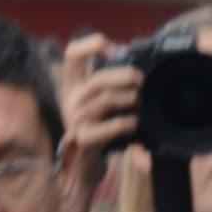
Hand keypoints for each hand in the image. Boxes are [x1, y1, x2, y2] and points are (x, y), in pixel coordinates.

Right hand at [56, 33, 141, 211]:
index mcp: (72, 84)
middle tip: (141, 79)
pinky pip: (110, 126)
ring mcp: (76, 120)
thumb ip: (111, 83)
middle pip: (97, 79)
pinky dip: (126, 123)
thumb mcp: (99, 101)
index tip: (116, 50)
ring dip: (128, 99)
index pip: (73, 53)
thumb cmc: (98, 129)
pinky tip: (134, 124)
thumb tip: (136, 63)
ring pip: (105, 100)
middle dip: (123, 75)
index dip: (93, 44)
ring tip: (139, 102)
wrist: (82, 167)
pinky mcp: (85, 139)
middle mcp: (70, 99)